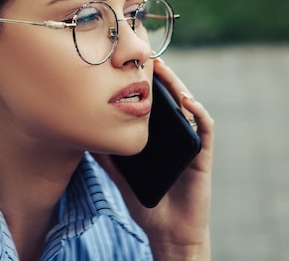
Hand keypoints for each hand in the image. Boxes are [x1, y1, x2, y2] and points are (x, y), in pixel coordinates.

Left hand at [96, 58, 214, 259]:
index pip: (154, 103)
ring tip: (164, 70)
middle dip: (162, 77)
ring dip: (178, 86)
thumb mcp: (121, 176)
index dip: (146, 83)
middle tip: (149, 57)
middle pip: (171, 99)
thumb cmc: (147, 203)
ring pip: (189, 106)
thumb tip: (84, 136)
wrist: (169, 231)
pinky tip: (187, 101)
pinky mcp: (203, 154)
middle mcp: (176, 134)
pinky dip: (198, 112)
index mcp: (159, 136)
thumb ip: (107, 156)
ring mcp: (190, 142)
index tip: (132, 65)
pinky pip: (204, 128)